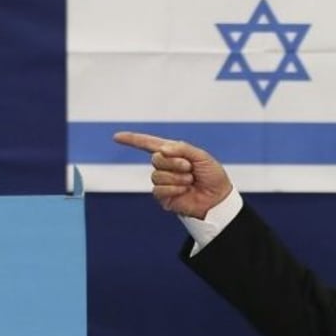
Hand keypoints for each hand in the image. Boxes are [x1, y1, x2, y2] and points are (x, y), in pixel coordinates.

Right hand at [113, 131, 232, 218]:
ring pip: (157, 175)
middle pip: (156, 159)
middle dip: (174, 162)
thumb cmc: (212, 176)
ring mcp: (164, 182)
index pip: (149, 144)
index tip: (117, 137)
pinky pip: (158, 189)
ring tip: (190, 180)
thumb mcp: (201, 156)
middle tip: (189, 168)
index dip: (133, 140)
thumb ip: (182, 149)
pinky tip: (184, 190)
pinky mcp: (164, 197)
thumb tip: (162, 150)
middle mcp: (166, 167)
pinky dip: (173, 189)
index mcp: (173, 154)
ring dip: (176, 177)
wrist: (218, 198)